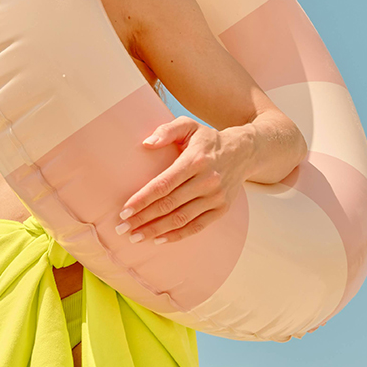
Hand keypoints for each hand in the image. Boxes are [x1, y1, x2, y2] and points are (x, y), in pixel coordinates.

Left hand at [115, 115, 250, 244]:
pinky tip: (158, 240)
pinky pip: (197, 226)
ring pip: (181, 219)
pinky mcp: (222, 209)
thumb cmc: (208, 139)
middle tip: (121, 228)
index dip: (142, 199)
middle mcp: (208, 180)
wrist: (244, 151)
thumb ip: (167, 130)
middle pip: (169, 205)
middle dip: (143, 218)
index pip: (163, 184)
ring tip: (135, 237)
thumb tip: (146, 144)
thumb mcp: (189, 126)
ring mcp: (216, 197)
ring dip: (156, 231)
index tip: (124, 210)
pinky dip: (177, 235)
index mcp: (195, 160)